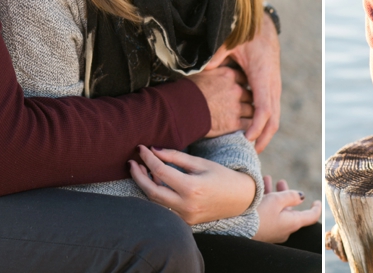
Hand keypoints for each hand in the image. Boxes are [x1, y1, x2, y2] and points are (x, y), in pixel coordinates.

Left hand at [129, 146, 256, 225]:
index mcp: (191, 188)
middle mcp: (186, 206)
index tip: (141, 148)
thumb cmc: (222, 176)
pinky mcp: (185, 222)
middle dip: (138, 175)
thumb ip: (176, 157)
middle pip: (151, 191)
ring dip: (146, 185)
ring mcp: (185, 217)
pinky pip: (164, 208)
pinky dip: (157, 195)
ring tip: (142, 170)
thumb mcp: (201, 163)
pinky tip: (156, 183)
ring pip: (155, 202)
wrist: (240, 199)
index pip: (160, 171)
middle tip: (132, 162)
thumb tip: (154, 150)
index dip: (148, 158)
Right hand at [186, 66, 252, 136]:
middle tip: (246, 104)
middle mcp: (235, 90)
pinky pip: (249, 124)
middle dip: (248, 99)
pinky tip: (248, 128)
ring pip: (252, 109)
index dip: (243, 84)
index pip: (244, 77)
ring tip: (249, 117)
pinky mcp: (234, 123)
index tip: (241, 88)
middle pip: (250, 94)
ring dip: (250, 113)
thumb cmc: (187, 90)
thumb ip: (213, 69)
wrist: (181, 110)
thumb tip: (213, 65)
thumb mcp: (201, 73)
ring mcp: (236, 107)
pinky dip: (250, 127)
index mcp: (228, 75)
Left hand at [226, 12, 280, 151]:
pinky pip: (272, 111)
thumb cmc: (245, 35)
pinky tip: (253, 134)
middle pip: (273, 119)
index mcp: (262, 76)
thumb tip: (203, 69)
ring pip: (275, 117)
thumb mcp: (229, 42)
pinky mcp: (272, 88)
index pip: (264, 109)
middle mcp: (271, 84)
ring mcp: (274, 87)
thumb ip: (216, 56)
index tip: (246, 140)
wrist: (264, 27)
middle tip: (247, 154)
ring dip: (264, 135)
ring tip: (250, 149)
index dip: (257, 127)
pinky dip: (265, 125)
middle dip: (262, 139)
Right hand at [253, 176, 322, 242]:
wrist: (236, 230)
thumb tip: (301, 196)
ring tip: (266, 179)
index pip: (311, 217)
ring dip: (274, 194)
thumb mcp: (276, 200)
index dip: (316, 208)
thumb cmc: (259, 215)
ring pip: (277, 210)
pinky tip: (259, 189)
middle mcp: (285, 229)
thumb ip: (291, 196)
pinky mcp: (262, 230)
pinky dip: (266, 201)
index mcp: (292, 223)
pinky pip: (268, 214)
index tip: (317, 201)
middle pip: (291, 210)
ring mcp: (273, 230)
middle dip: (286, 194)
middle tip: (281, 181)